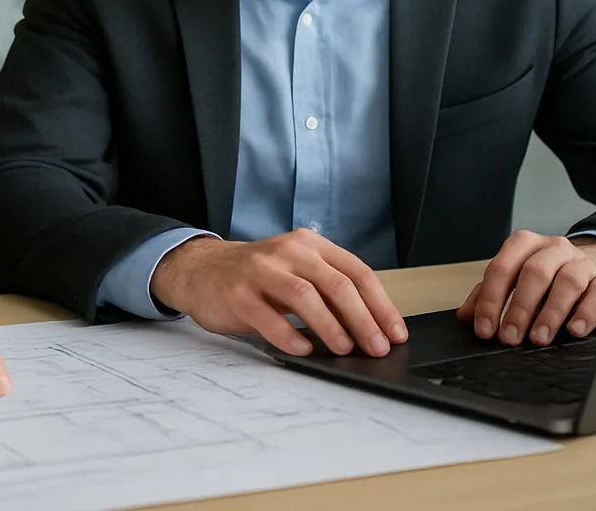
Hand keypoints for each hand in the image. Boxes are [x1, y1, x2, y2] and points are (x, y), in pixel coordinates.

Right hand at [150, 230, 407, 356]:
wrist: (201, 270)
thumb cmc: (258, 278)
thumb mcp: (296, 273)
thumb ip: (328, 292)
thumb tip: (371, 329)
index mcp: (309, 245)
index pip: (356, 272)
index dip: (380, 304)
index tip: (395, 333)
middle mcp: (287, 251)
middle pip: (335, 283)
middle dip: (362, 319)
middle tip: (376, 347)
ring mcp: (260, 270)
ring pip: (304, 295)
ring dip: (329, 325)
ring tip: (343, 349)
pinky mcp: (237, 292)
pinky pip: (267, 316)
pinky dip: (289, 335)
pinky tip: (303, 350)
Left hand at [457, 231, 595, 346]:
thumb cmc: (548, 273)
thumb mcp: (515, 277)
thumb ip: (489, 293)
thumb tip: (467, 318)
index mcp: (524, 244)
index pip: (502, 268)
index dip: (490, 300)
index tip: (485, 329)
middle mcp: (554, 249)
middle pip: (534, 273)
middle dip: (520, 308)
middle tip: (510, 337)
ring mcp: (582, 263)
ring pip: (567, 282)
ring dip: (551, 313)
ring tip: (539, 338)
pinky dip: (586, 313)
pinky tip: (574, 330)